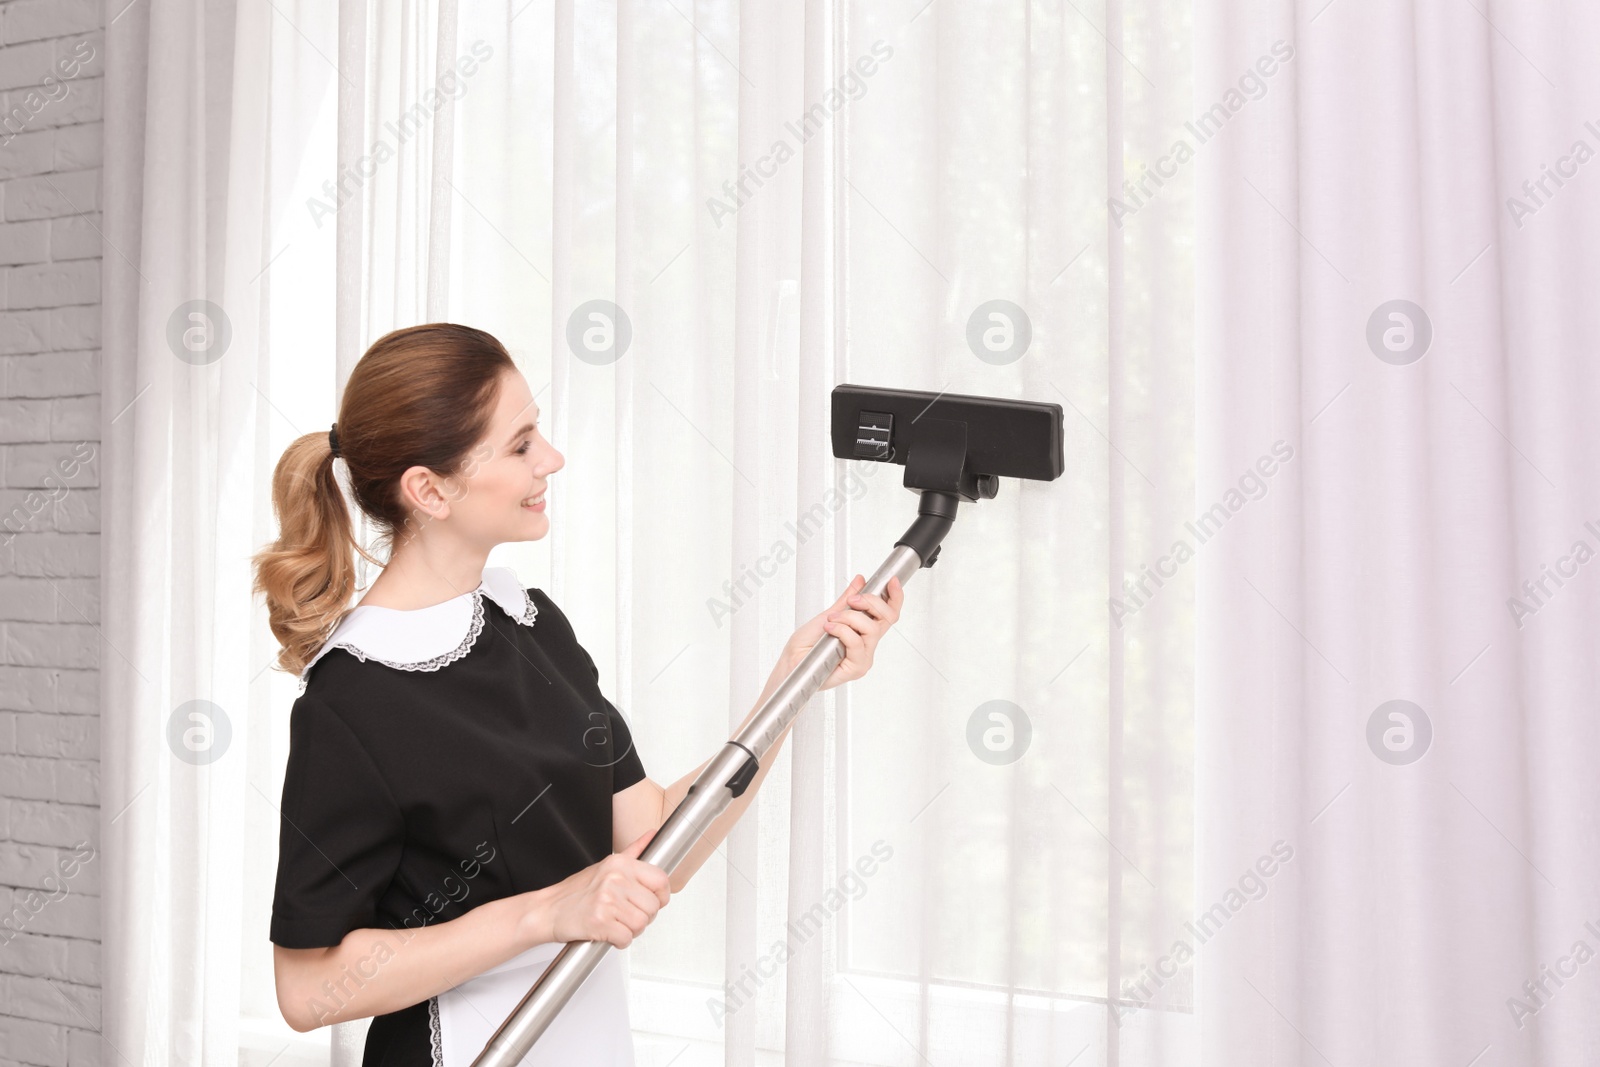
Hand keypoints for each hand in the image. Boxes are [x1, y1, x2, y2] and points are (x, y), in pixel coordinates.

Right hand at [533, 829, 670, 948]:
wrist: (548, 910)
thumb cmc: (576, 891)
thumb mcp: (606, 865)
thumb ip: (634, 851)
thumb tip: (652, 835)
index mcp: (621, 864)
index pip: (661, 880)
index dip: (661, 896)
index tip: (653, 901)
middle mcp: (615, 879)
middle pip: (653, 907)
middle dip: (643, 917)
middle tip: (625, 915)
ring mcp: (607, 900)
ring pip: (641, 924)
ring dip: (631, 930)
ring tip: (616, 923)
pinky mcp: (599, 922)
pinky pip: (626, 938)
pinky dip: (619, 941)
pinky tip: (608, 932)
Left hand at [780, 574, 904, 691]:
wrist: (791, 661)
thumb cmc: (806, 644)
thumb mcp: (829, 614)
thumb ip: (847, 600)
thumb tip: (861, 581)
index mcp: (864, 632)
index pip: (889, 615)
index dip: (895, 597)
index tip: (893, 581)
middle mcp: (868, 645)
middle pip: (887, 618)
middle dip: (871, 602)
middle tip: (852, 600)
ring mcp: (864, 658)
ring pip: (871, 629)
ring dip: (850, 618)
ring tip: (831, 619)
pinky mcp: (857, 668)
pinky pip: (857, 642)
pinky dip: (842, 631)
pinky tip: (829, 629)